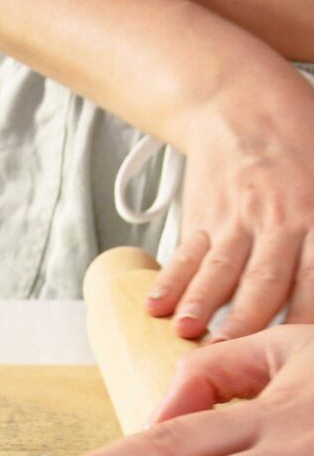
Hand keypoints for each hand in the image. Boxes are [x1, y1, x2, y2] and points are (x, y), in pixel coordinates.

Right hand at [145, 69, 313, 340]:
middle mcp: (277, 221)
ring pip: (220, 269)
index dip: (306, 317)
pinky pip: (186, 253)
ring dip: (203, 303)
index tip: (298, 349)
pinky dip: (170, 281)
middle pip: (265, 280)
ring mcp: (236, 220)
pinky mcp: (202, 218)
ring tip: (188, 334)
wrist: (241, 103)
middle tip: (233, 353)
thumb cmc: (302, 148)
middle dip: (249, 321)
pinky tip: (156, 306)